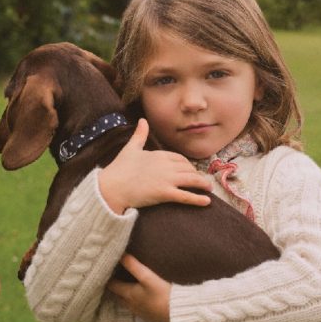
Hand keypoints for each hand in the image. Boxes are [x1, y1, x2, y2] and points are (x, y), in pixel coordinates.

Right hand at [98, 118, 212, 213]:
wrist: (112, 187)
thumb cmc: (119, 169)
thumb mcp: (130, 148)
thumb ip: (139, 135)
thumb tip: (142, 119)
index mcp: (159, 154)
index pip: (180, 158)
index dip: (187, 165)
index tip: (190, 171)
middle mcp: (166, 165)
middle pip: (188, 169)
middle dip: (196, 175)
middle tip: (201, 182)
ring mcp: (166, 179)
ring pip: (191, 180)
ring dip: (202, 184)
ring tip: (209, 189)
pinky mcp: (165, 193)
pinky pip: (186, 196)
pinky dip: (198, 199)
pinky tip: (207, 201)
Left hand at [107, 253, 170, 321]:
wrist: (179, 313)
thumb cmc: (163, 294)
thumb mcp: (148, 277)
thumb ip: (133, 266)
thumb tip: (121, 255)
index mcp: (129, 295)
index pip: (112, 286)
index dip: (108, 279)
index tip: (106, 272)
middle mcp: (131, 305)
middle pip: (117, 297)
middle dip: (114, 289)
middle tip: (112, 280)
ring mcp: (140, 313)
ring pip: (126, 304)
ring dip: (123, 297)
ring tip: (123, 289)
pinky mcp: (149, 317)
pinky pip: (137, 310)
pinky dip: (134, 303)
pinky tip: (140, 300)